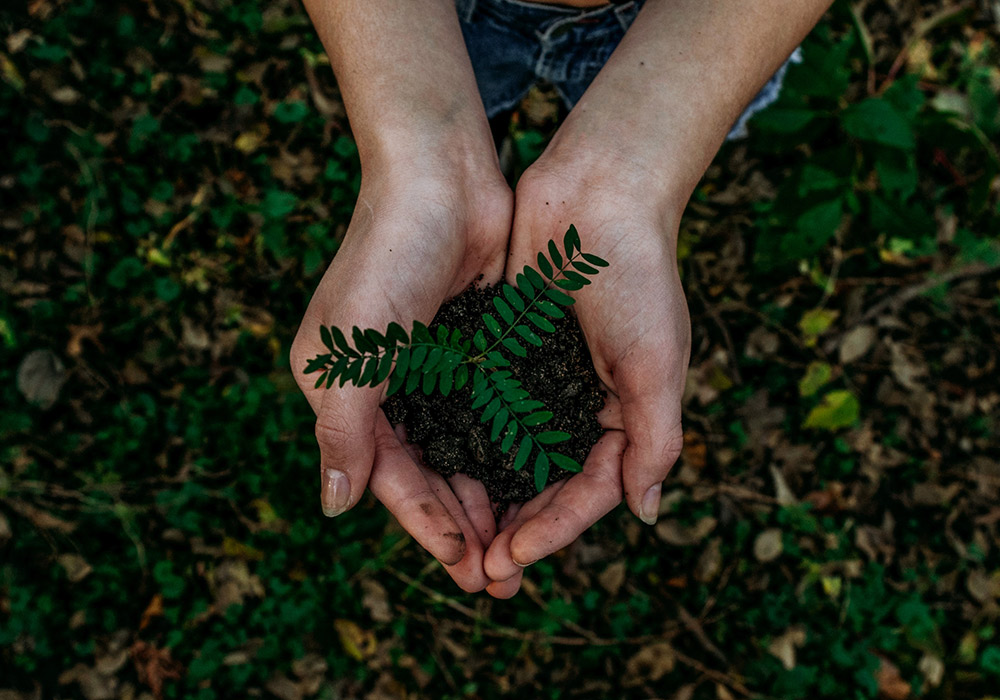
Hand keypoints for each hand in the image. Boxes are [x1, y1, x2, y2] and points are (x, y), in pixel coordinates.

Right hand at [290, 163, 511, 591]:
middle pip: (429, 474)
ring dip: (489, 497)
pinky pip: (492, 413)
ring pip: (464, 451)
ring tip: (522, 544)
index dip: (427, 526)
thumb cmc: (386, 258)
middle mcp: (388, 387)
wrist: (441, 177)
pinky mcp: (475, 348)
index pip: (389, 478)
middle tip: (501, 576)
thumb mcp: (351, 352)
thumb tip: (335, 508)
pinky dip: (509, 449)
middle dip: (463, 525)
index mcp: (347, 392)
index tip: (465, 569)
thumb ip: (343, 431)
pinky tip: (536, 481)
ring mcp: (434, 368)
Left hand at [481, 158, 690, 596]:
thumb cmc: (638, 276)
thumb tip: (645, 514)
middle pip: (544, 485)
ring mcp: (540, 379)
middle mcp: (580, 404)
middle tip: (478, 572)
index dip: (553, 530)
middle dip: (515, 529)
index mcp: (624, 415)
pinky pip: (483, 408)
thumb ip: (655, 440)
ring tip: (454, 539)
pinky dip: (465, 442)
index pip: (588, 491)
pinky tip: (436, 470)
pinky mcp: (505, 351)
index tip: (511, 558)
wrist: (598, 192)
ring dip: (485, 498)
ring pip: (508, 455)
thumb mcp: (657, 363)